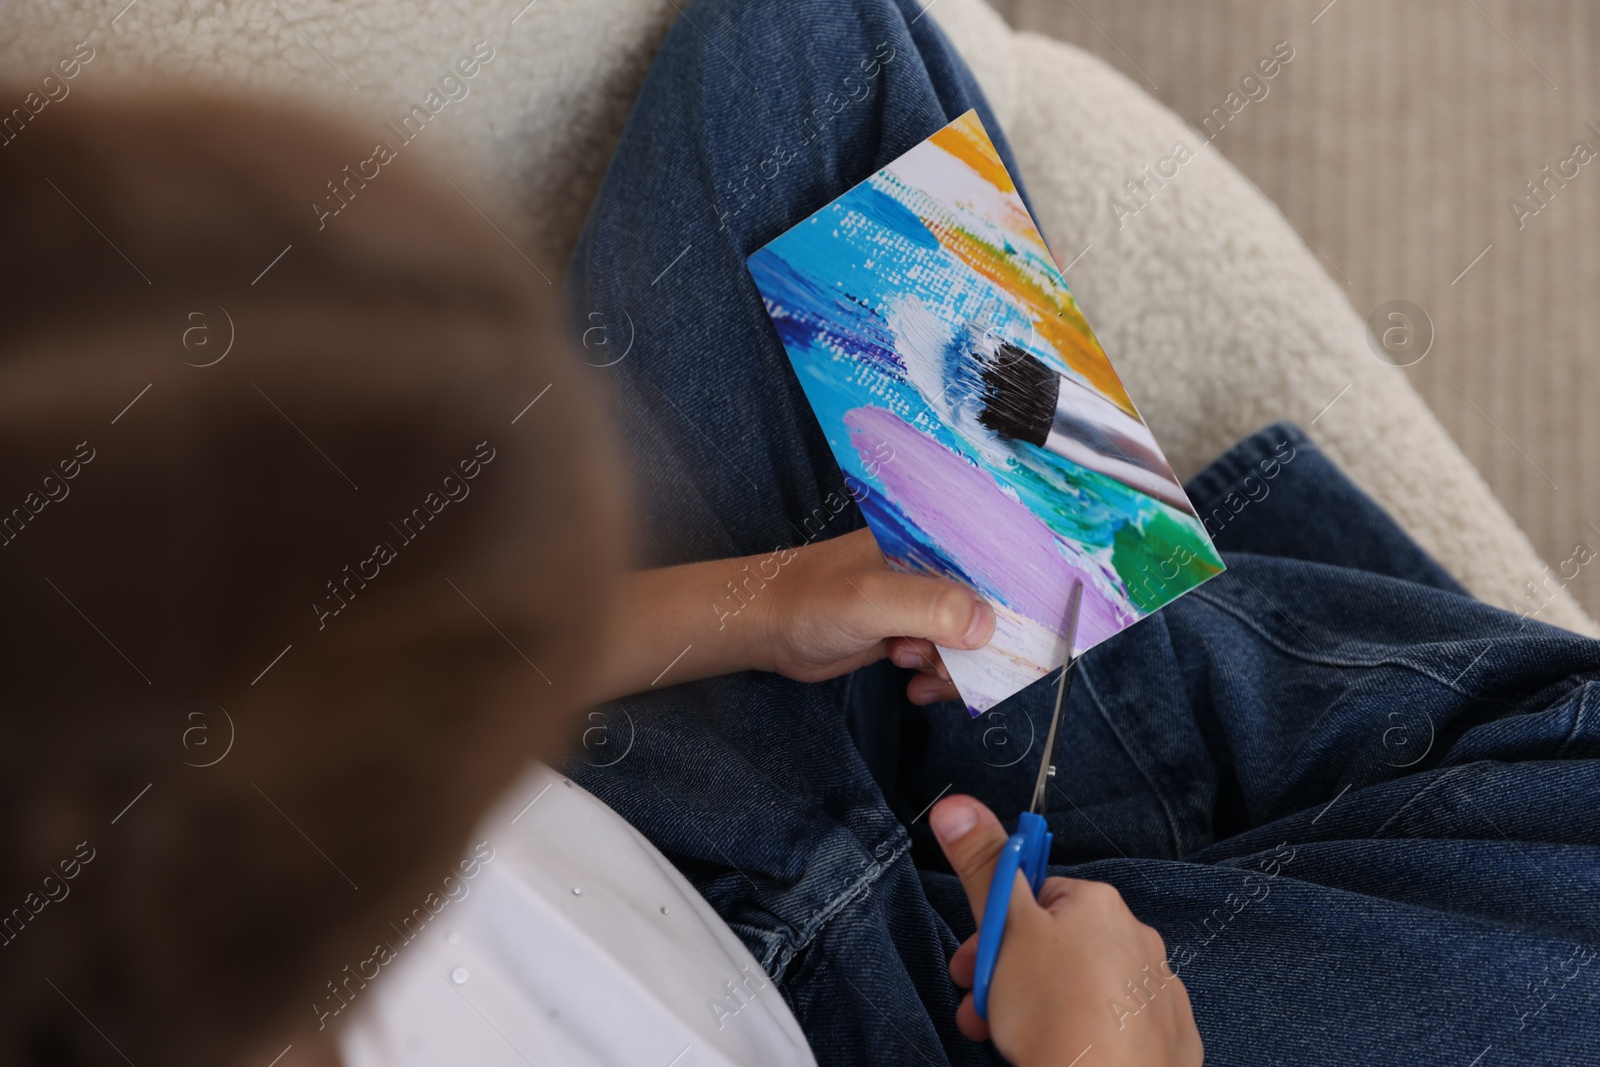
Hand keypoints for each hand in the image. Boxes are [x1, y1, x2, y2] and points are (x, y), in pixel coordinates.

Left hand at [754, 528, 994, 702]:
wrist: (766, 627)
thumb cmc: (808, 599)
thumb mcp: (870, 599)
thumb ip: (928, 607)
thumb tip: (986, 625)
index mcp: (934, 541)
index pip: (998, 564)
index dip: (1017, 602)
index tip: (1022, 641)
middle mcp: (935, 568)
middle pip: (993, 609)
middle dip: (977, 648)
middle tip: (939, 660)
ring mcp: (923, 602)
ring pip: (972, 642)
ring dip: (953, 667)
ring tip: (911, 666)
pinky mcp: (911, 631)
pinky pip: (947, 659)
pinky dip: (938, 678)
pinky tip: (913, 686)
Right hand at [930, 795, 1203, 1066]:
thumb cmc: (1058, 1016)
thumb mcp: (1005, 930)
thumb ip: (983, 864)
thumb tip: (958, 805)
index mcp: (1097, 903)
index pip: (1033, 897)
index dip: (992, 932)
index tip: (971, 966)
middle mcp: (1135, 936)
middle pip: (1054, 946)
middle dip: (1009, 975)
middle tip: (981, 1009)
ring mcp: (1157, 990)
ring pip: (1083, 988)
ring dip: (1040, 1007)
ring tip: (1011, 1038)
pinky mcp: (1169, 1037)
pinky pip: (1117, 1024)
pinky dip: (1088, 1034)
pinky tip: (1065, 1053)